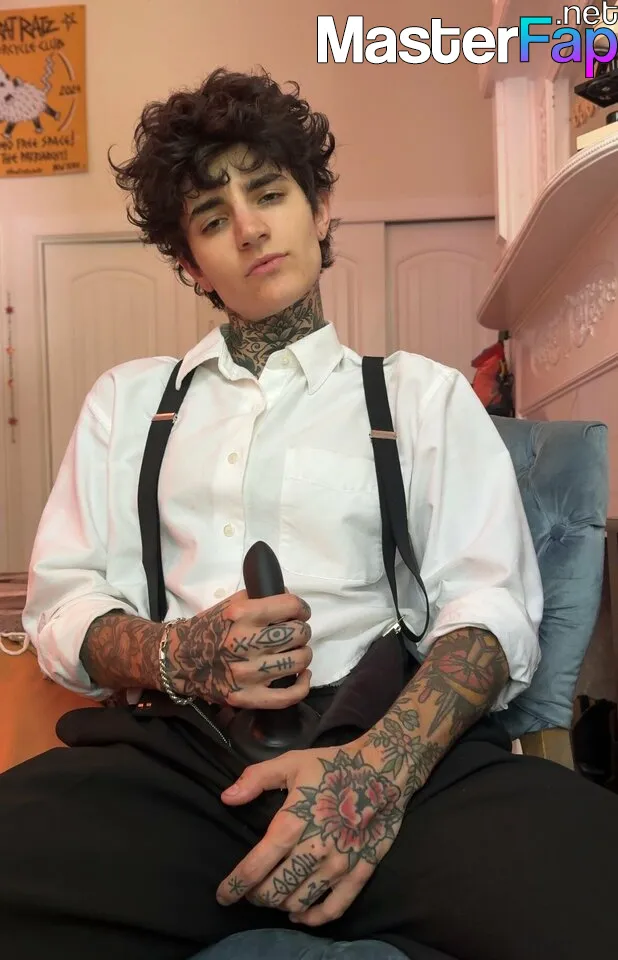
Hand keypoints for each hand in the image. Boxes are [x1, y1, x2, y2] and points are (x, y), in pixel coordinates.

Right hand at [163, 590, 311, 708]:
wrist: (179, 660)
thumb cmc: (209, 628)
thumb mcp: (231, 604)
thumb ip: (261, 599)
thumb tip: (291, 603)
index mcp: (241, 615)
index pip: (291, 606)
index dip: (301, 608)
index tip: (299, 613)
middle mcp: (245, 643)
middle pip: (299, 633)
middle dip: (301, 630)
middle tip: (293, 633)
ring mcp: (247, 674)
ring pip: (299, 661)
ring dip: (302, 654)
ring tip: (294, 652)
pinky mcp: (248, 697)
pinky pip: (289, 696)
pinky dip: (302, 684)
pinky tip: (301, 675)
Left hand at [216, 743, 405, 925]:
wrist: (383, 769)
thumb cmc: (333, 766)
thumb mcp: (291, 763)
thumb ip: (255, 779)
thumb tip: (226, 798)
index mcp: (292, 824)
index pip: (255, 867)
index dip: (234, 886)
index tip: (222, 895)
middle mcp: (313, 851)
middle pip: (274, 891)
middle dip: (255, 896)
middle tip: (250, 890)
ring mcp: (338, 865)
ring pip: (299, 902)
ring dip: (279, 904)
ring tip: (273, 896)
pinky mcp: (360, 872)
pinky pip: (333, 909)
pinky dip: (312, 918)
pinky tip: (300, 913)